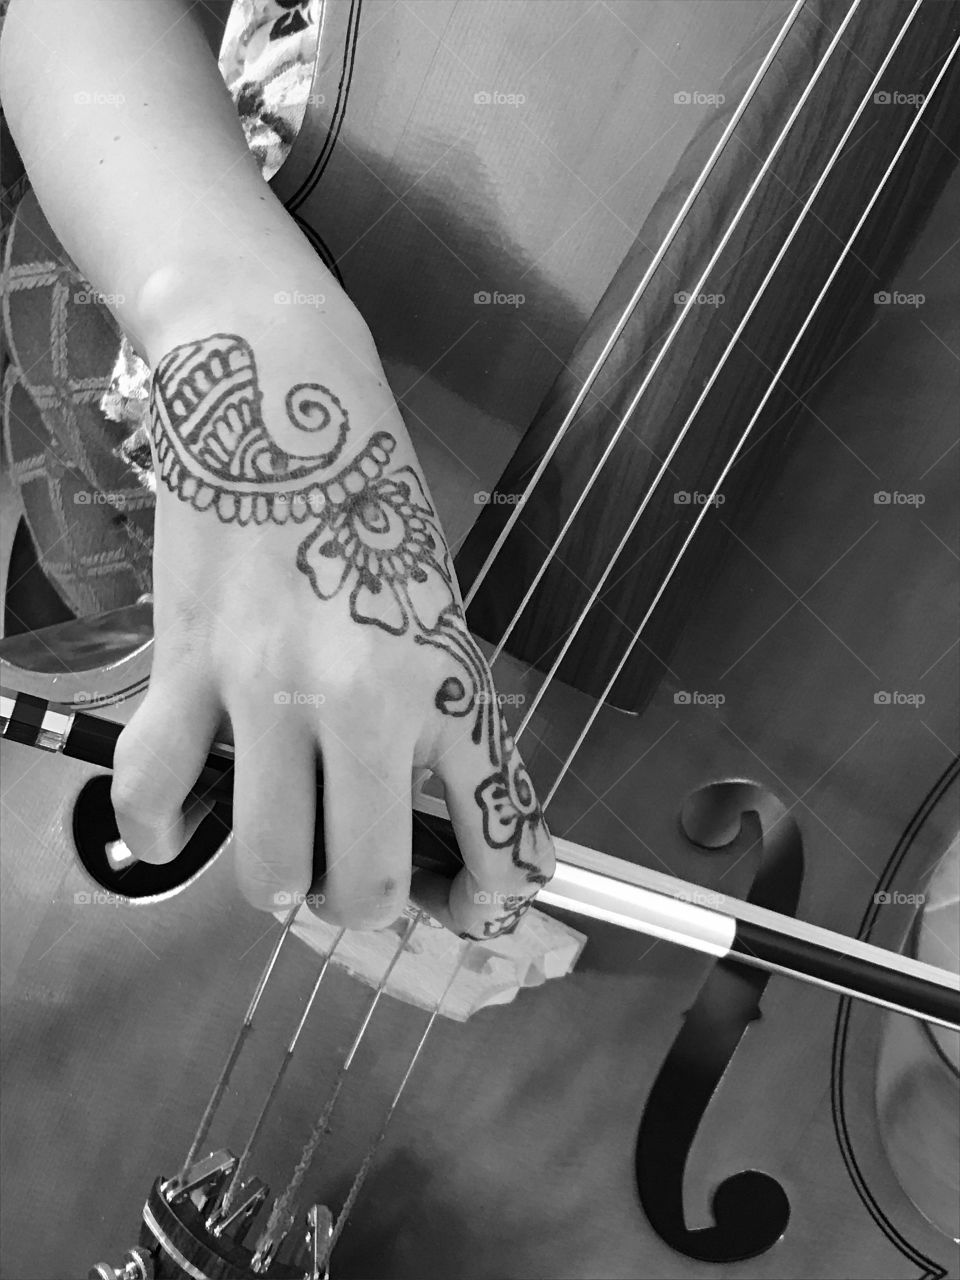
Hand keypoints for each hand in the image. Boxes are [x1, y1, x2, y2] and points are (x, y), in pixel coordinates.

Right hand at [110, 295, 554, 937]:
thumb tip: (452, 803)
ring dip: (283, 883)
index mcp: (444, 678)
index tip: (476, 901)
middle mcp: (362, 701)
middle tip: (360, 874)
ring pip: (269, 868)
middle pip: (365, 885)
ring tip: (287, 851)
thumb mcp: (437, 602)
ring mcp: (264, 689)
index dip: (492, 896)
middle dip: (368, 905)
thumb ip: (443, 707)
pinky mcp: (185, 665)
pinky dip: (160, 831)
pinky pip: (153, 790)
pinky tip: (180, 828)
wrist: (277, 389)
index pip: (492, 830)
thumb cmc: (373, 492)